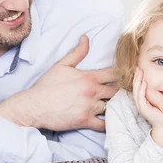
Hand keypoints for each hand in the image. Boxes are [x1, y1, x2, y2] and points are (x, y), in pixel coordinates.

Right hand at [0, 36, 117, 131]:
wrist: (34, 106)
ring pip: (112, 107)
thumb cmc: (47, 85)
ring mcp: (89, 107)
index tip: (127, 76)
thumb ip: (77, 52)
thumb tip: (86, 38)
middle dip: (122, 92)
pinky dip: (109, 124)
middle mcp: (92, 92)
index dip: (123, 74)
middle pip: (117, 91)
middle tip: (126, 93)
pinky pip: (104, 125)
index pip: (114, 74)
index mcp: (89, 77)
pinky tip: (112, 121)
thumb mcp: (62, 65)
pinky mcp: (85, 121)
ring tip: (122, 107)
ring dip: (116, 107)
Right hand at [133, 67, 162, 148]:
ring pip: (136, 90)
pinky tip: (144, 83)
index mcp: (143, 98)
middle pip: (135, 85)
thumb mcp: (162, 99)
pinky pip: (140, 97)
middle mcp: (140, 101)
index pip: (139, 84)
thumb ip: (161, 90)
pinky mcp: (143, 109)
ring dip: (137, 80)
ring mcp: (141, 105)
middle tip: (138, 65)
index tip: (141, 66)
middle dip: (137, 75)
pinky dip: (141, 89)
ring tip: (140, 71)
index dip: (139, 76)